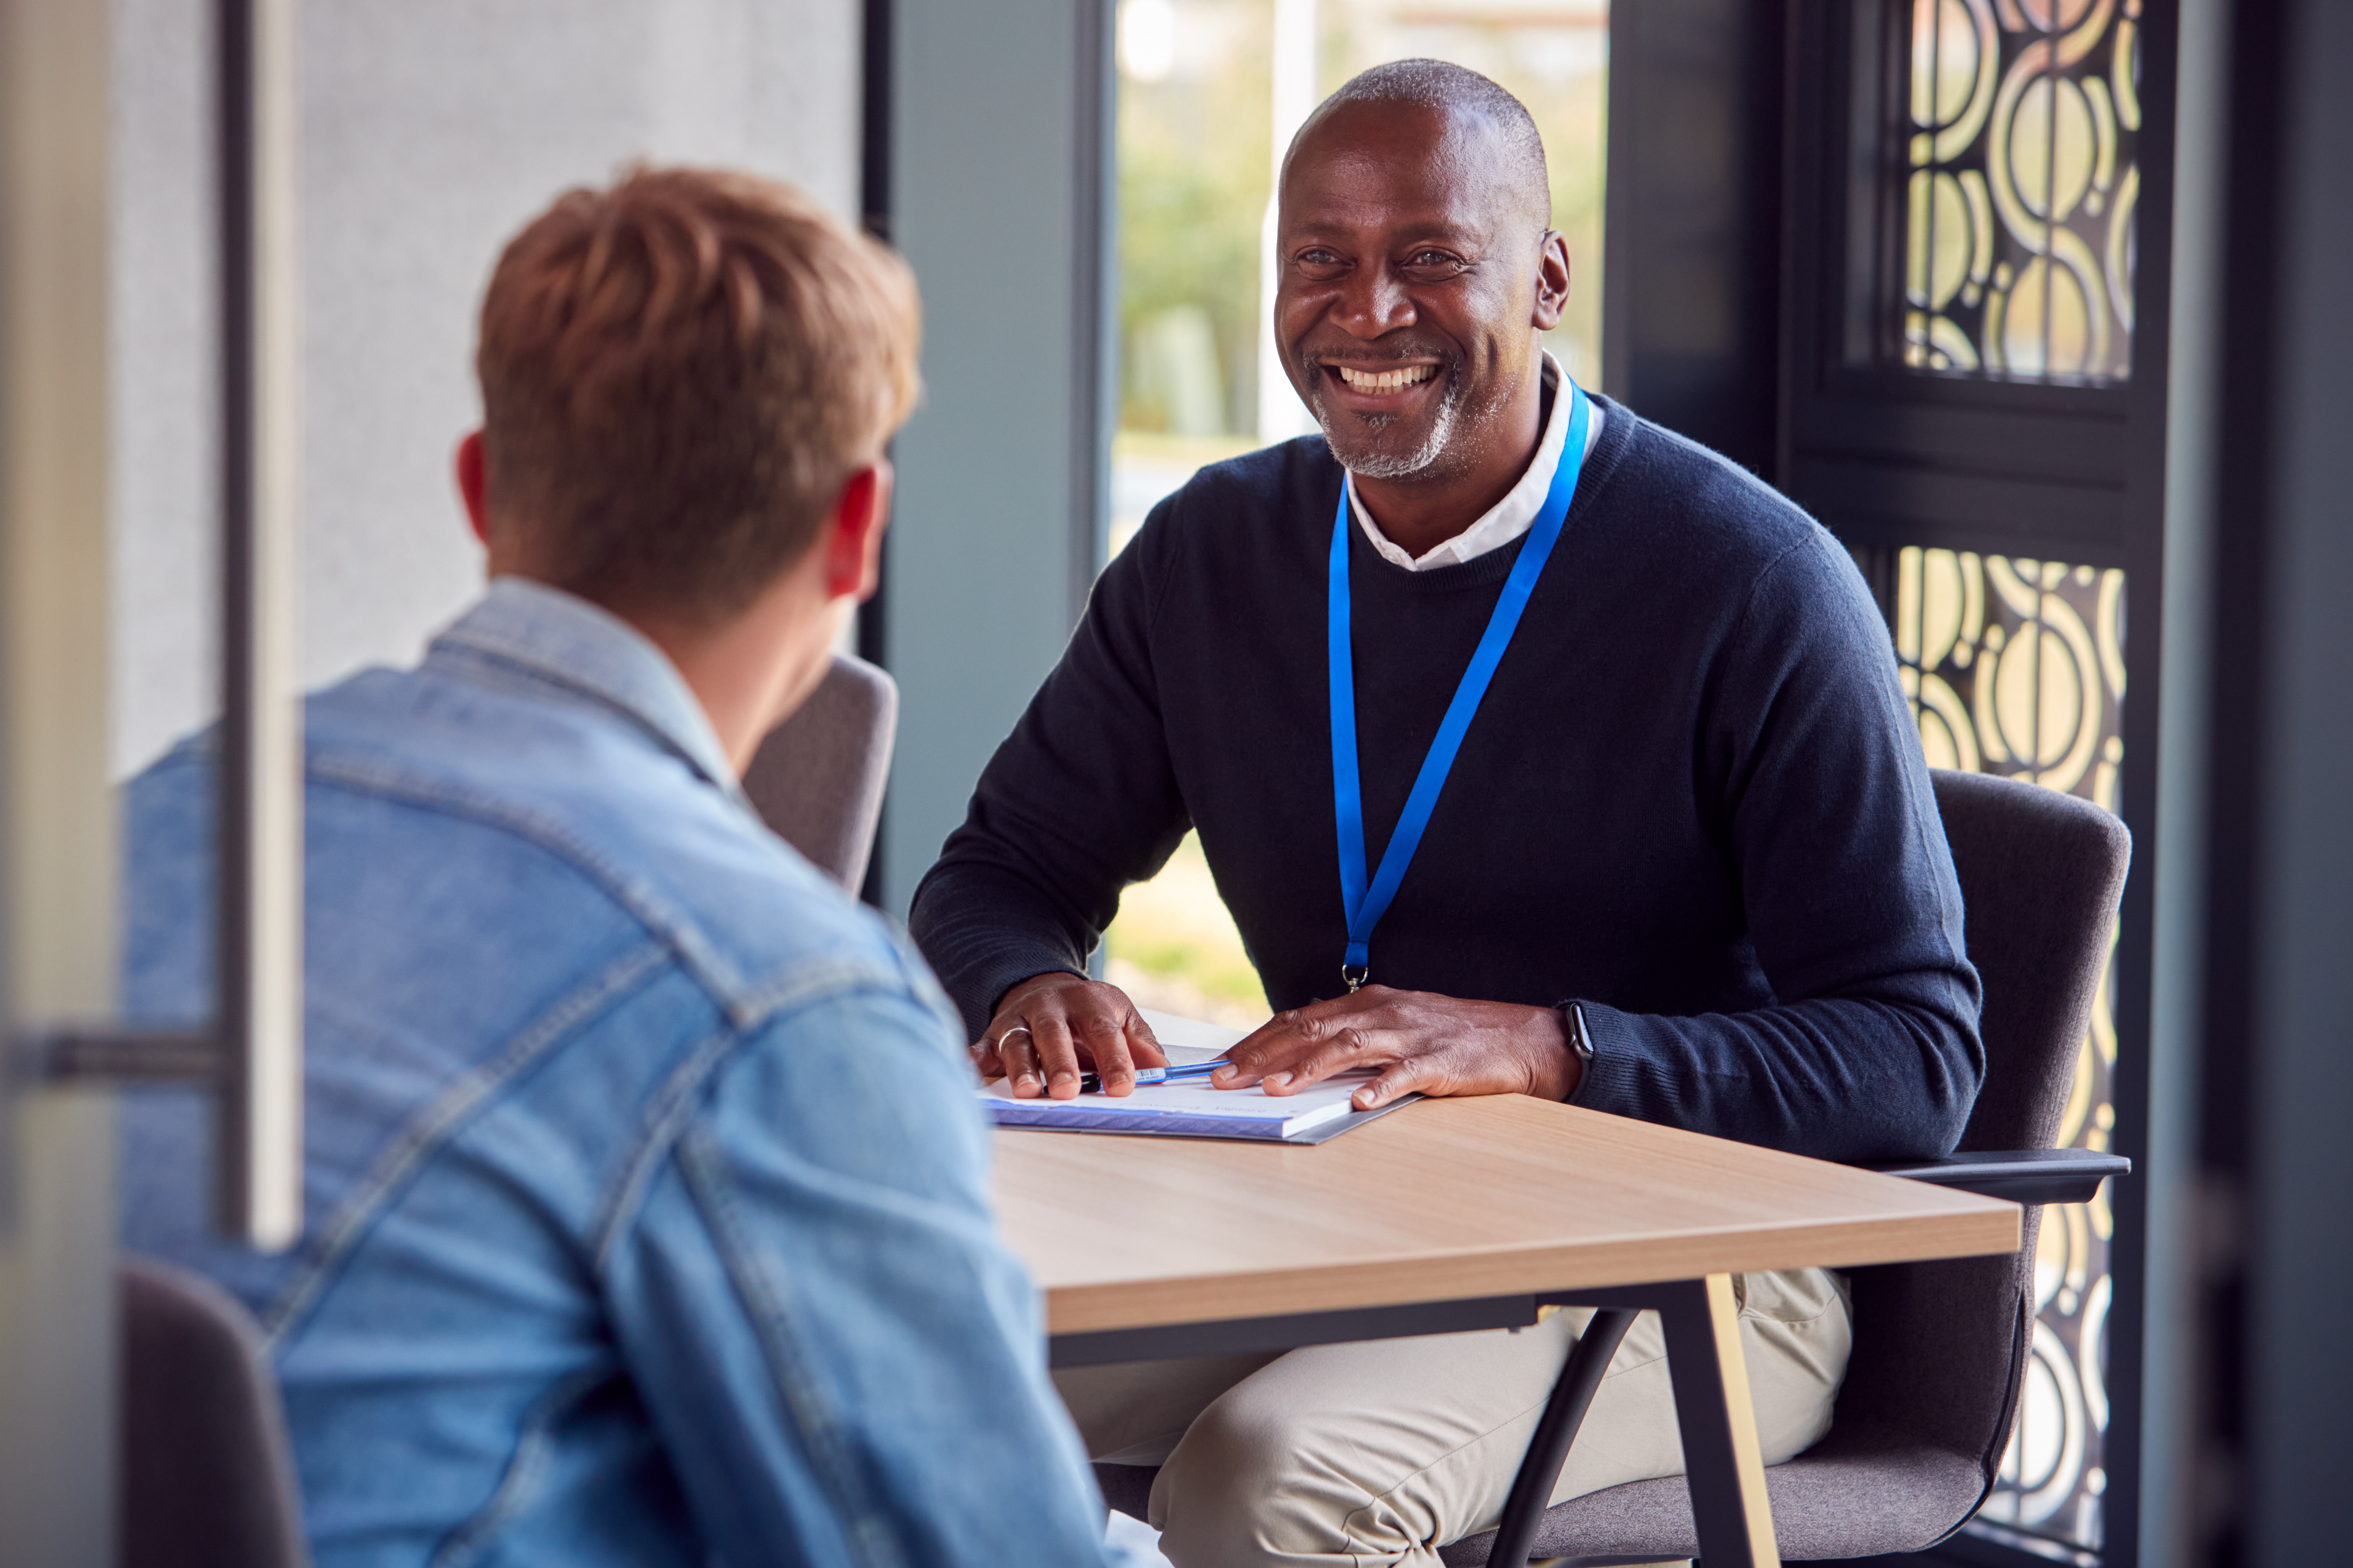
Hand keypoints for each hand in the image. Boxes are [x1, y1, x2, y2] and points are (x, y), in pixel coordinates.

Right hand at [974, 972, 1168, 1099]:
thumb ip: (1141, 1043)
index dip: (1114, 1058)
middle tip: (1068, 1090)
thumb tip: (1163, 1070)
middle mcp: (1049, 1008)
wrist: (1046, 989)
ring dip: (1020, 1067)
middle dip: (1060, 1062)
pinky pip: (982, 1048)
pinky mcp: (993, 1035)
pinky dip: (974, 1060)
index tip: (1123, 1086)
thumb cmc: (1088, 1013)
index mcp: (1087, 1002)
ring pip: (1017, 1042)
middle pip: (1054, 1034)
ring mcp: (1019, 1020)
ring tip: (1027, 1091)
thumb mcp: (1120, 1017)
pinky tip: (969, 1072)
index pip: (1103, 1030)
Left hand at [1211, 986, 1578, 1111]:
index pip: (1300, 1019)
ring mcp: (1410, 1036)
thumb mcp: (1396, 1026)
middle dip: (1263, 1054)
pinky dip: (1380, 1087)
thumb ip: (1352, 1037)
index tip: (1224, 1062)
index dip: (1259, 1039)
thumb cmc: (1452, 1036)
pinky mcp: (1439, 1062)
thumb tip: (1301, 1055)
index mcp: (1368, 1005)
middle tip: (1225, 1079)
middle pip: (1311, 1030)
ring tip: (1273, 1088)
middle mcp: (1383, 1013)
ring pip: (1348, 1047)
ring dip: (1306, 1068)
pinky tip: (1358, 1102)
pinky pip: (1405, 1075)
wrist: (1518, 1037)